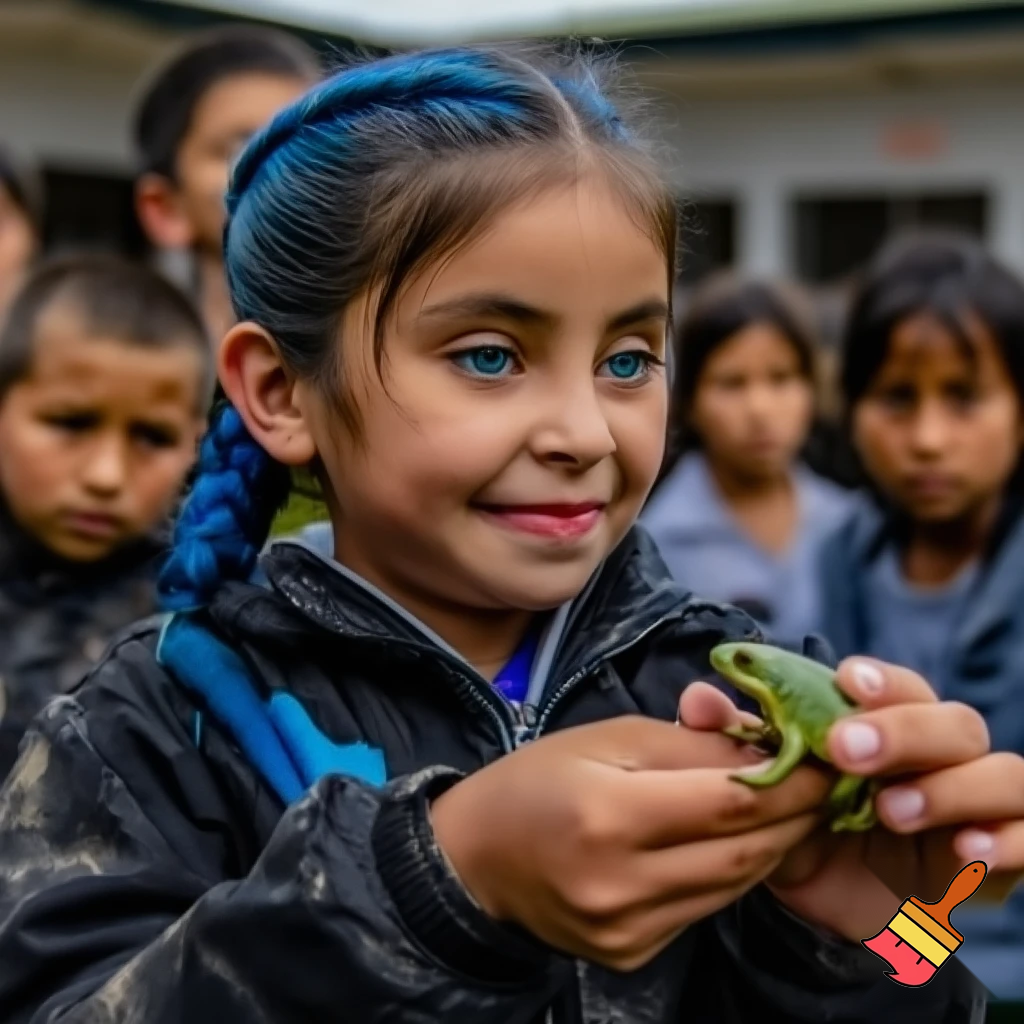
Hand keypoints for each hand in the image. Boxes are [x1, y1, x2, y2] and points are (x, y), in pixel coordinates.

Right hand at [430, 715, 828, 969]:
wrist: (475, 859)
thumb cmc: (536, 780)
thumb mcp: (606, 737)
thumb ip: (687, 745)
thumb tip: (765, 750)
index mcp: (608, 814)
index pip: (730, 802)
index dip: (792, 780)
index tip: (829, 756)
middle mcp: (621, 882)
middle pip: (743, 851)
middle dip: (797, 813)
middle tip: (827, 780)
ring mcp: (628, 928)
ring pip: (733, 884)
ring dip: (774, 844)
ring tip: (795, 806)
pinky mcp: (632, 952)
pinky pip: (704, 907)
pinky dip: (733, 872)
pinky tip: (742, 843)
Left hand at [680, 657, 1023, 942]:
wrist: (831, 910)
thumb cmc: (803, 829)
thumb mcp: (764, 789)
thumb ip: (733, 743)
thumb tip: (697, 701)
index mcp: (890, 726)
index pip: (900, 688)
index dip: (880, 681)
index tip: (845, 682)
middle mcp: (941, 757)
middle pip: (955, 722)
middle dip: (905, 731)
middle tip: (848, 751)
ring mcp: (977, 805)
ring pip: (1003, 772)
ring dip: (952, 786)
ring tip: (891, 810)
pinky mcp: (998, 861)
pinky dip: (1007, 842)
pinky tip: (964, 854)